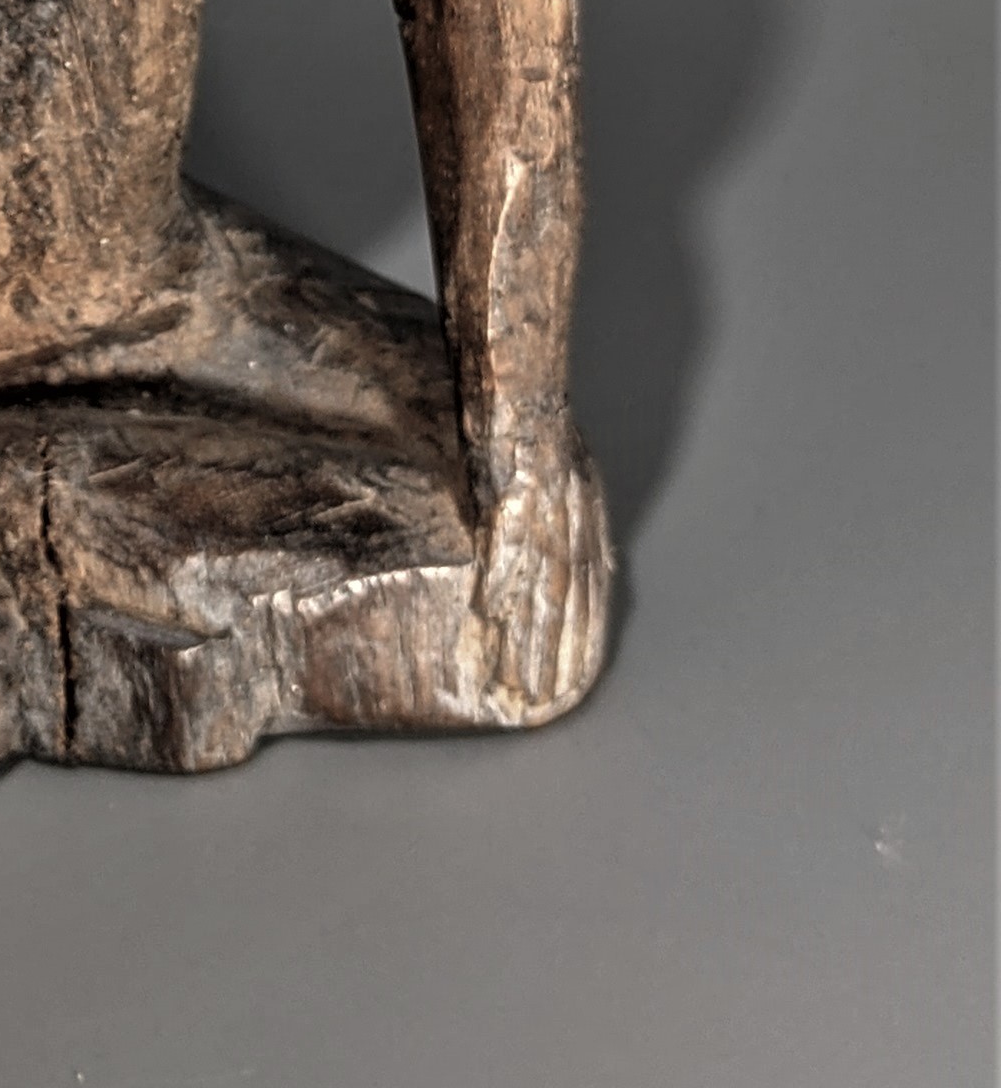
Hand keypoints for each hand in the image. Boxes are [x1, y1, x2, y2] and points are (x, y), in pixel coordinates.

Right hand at [467, 418, 612, 723]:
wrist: (527, 391)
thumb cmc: (549, 427)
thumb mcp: (585, 476)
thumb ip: (588, 525)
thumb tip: (600, 567)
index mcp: (587, 523)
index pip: (588, 595)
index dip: (579, 639)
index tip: (571, 675)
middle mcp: (569, 528)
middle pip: (564, 604)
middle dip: (551, 653)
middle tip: (538, 695)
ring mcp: (539, 520)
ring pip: (536, 591)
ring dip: (525, 638)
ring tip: (512, 676)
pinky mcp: (508, 507)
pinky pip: (503, 558)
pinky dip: (497, 593)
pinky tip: (487, 621)